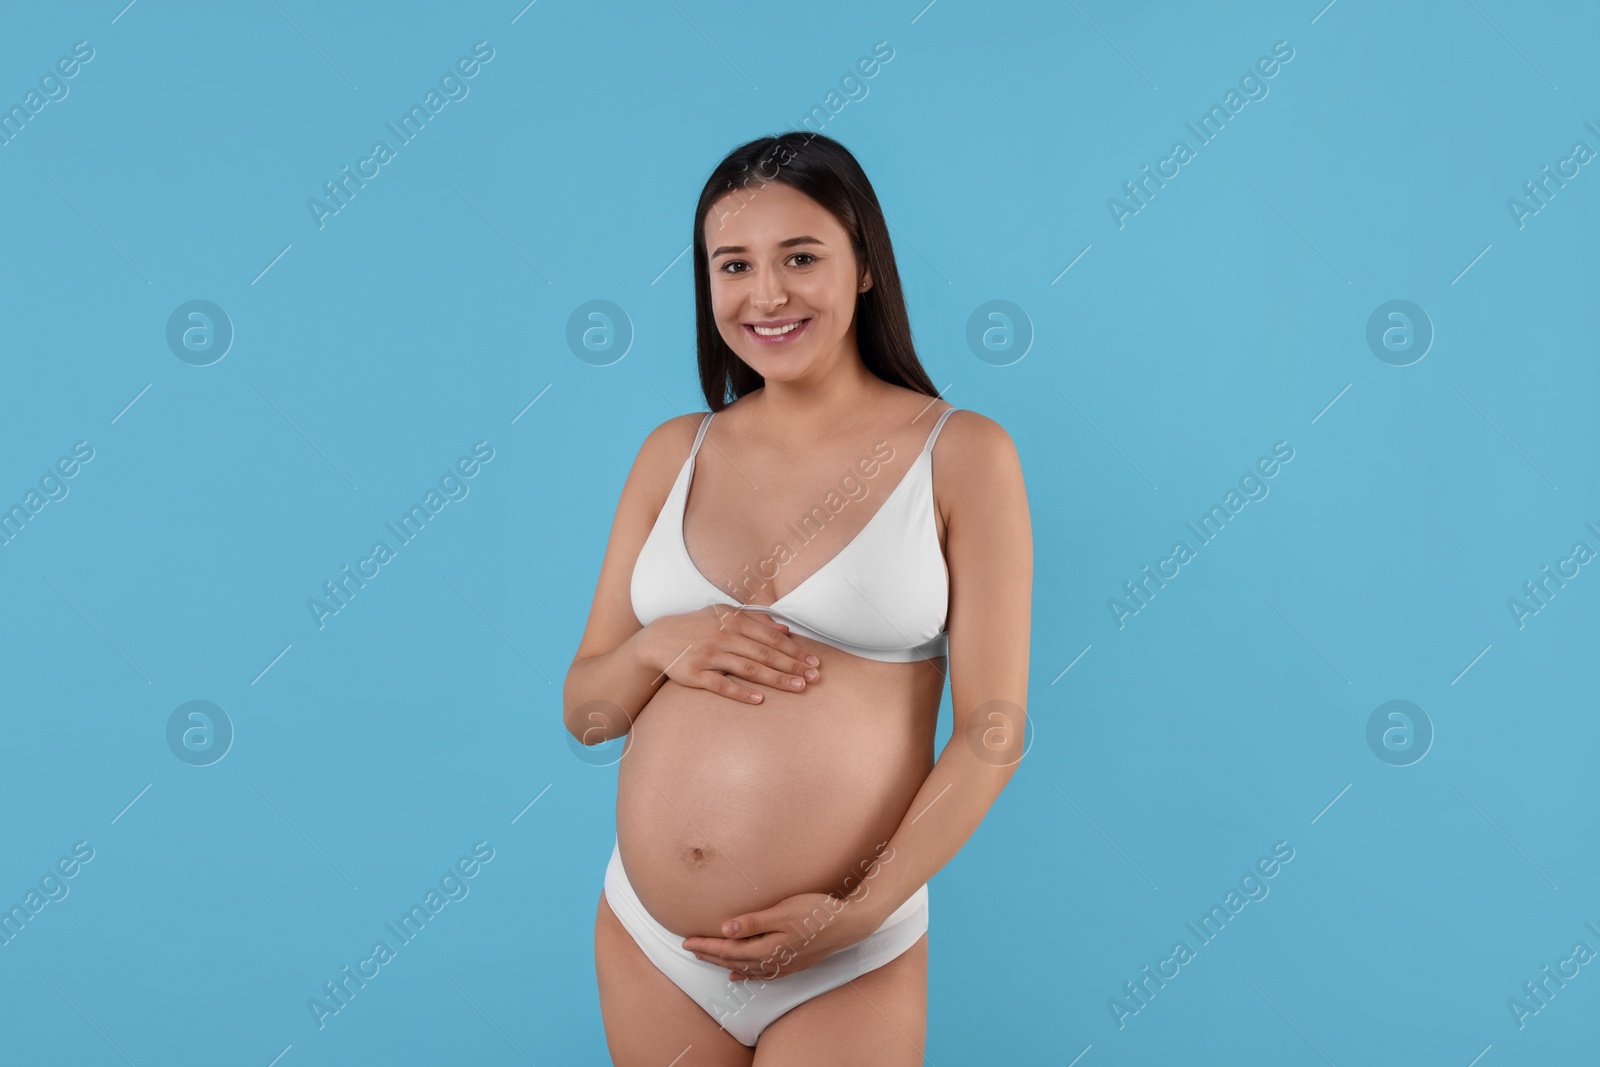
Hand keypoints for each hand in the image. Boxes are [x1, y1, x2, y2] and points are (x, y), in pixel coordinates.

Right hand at [638, 605, 820, 704]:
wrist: (658, 640)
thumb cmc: (697, 627)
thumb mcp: (723, 615)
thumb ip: (755, 620)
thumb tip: (784, 628)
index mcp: (733, 621)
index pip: (771, 637)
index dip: (794, 651)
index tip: (813, 662)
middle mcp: (723, 637)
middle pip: (764, 654)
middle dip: (792, 666)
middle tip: (814, 678)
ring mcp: (709, 656)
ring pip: (749, 669)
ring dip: (776, 679)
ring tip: (797, 688)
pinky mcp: (696, 674)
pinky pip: (722, 685)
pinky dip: (741, 692)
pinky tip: (760, 700)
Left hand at [680, 890, 875, 981]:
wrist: (848, 925)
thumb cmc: (817, 912)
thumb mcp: (784, 911)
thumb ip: (755, 921)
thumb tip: (726, 929)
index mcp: (768, 948)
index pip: (728, 949)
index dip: (706, 945)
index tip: (687, 941)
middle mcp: (772, 962)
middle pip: (733, 960)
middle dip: (709, 954)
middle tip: (689, 948)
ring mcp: (782, 965)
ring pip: (744, 968)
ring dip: (723, 963)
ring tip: (706, 958)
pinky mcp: (791, 964)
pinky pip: (760, 973)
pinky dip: (744, 974)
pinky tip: (736, 975)